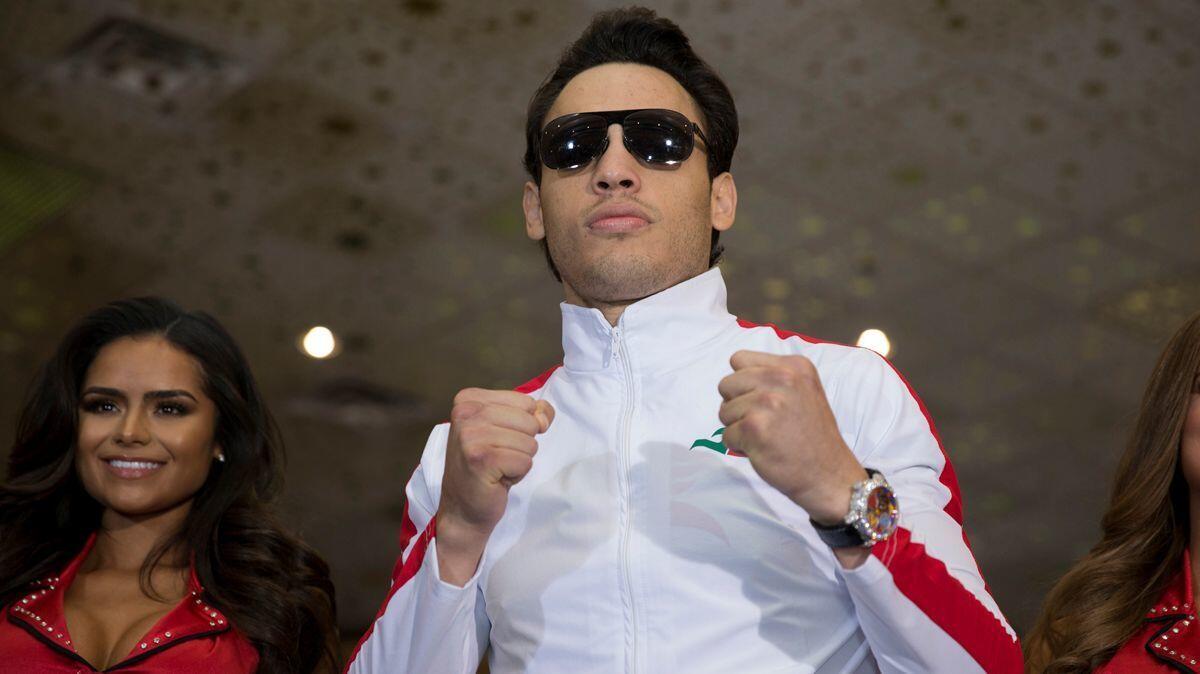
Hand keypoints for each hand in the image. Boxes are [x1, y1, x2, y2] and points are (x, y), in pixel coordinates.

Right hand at [435, 388, 553, 584]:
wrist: (463, 508)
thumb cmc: (486, 467)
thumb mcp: (507, 430)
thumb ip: (532, 414)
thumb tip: (544, 417)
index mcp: (469, 399)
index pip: (526, 401)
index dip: (523, 425)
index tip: (498, 440)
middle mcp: (465, 413)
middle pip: (529, 421)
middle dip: (522, 444)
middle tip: (498, 457)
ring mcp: (471, 436)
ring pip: (529, 442)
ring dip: (519, 460)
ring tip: (497, 468)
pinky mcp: (481, 459)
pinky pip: (525, 461)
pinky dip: (517, 473)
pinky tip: (497, 478)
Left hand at [718, 350, 867, 526]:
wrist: (829, 475)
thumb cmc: (812, 436)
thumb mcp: (804, 391)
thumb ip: (773, 378)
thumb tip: (735, 379)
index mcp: (794, 365)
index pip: (739, 359)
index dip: (742, 383)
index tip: (761, 399)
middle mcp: (782, 378)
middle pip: (726, 384)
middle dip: (736, 405)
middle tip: (761, 421)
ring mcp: (768, 402)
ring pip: (723, 410)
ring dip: (737, 427)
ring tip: (765, 436)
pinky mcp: (755, 428)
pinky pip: (726, 435)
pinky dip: (739, 446)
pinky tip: (763, 449)